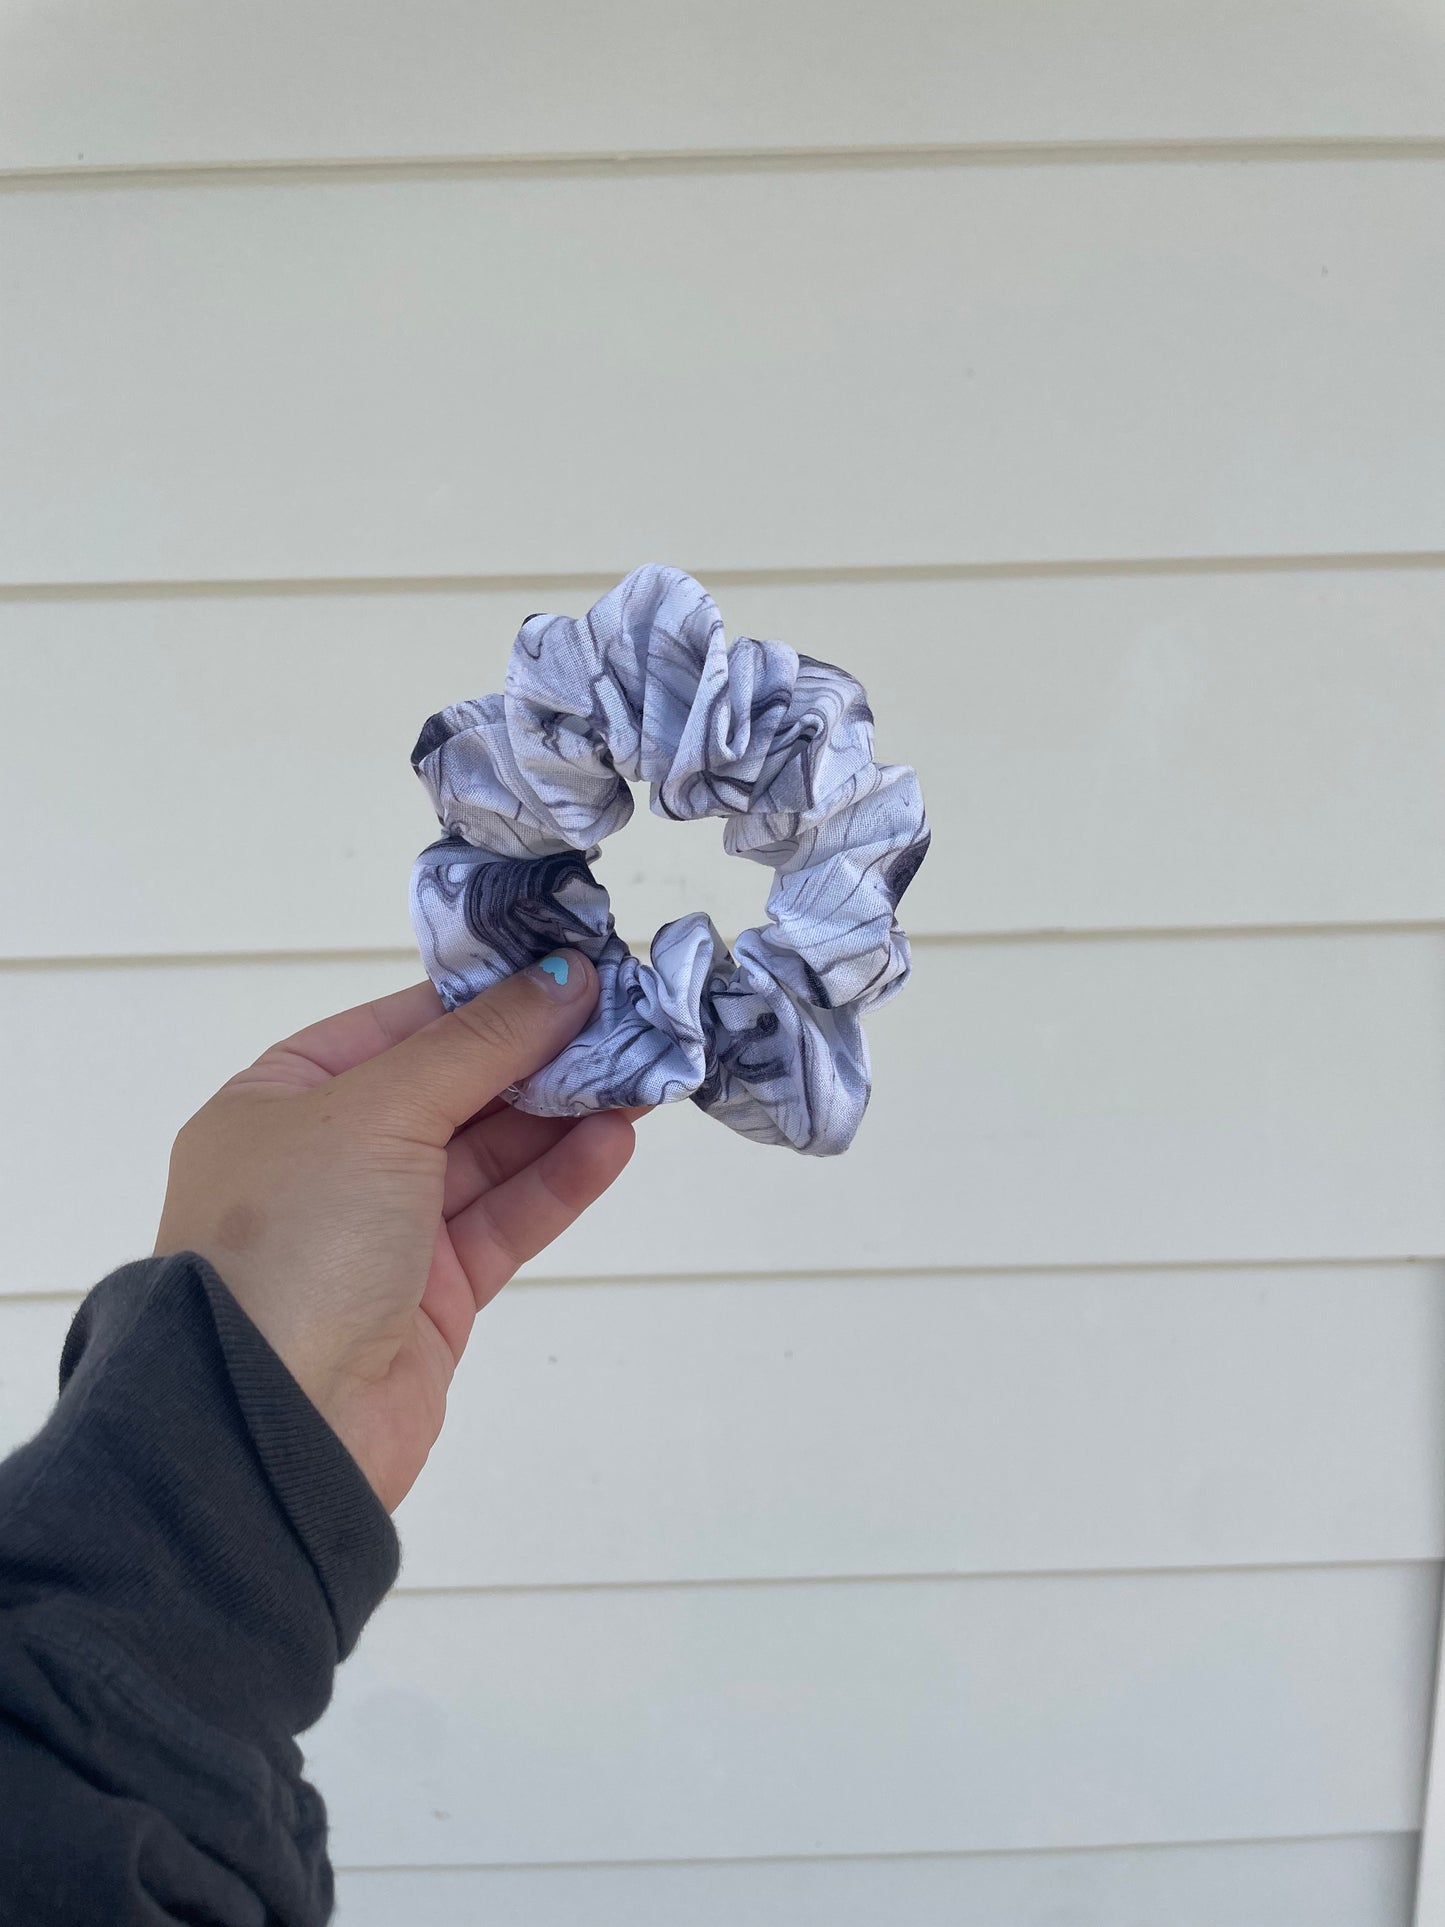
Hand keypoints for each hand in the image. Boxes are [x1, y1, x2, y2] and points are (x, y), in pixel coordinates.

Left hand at [153, 949, 637, 1511]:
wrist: (271, 1423)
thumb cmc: (292, 1239)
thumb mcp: (377, 1111)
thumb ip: (478, 1045)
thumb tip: (562, 977)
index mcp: (284, 1098)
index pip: (402, 1026)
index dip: (488, 996)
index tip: (573, 967)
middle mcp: (330, 1159)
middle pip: (454, 1088)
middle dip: (539, 1054)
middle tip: (630, 1019)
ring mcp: (383, 1230)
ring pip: (490, 1155)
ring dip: (563, 1114)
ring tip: (642, 1074)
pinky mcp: (433, 1296)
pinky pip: (506, 1219)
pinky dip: (559, 1181)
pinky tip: (614, 1141)